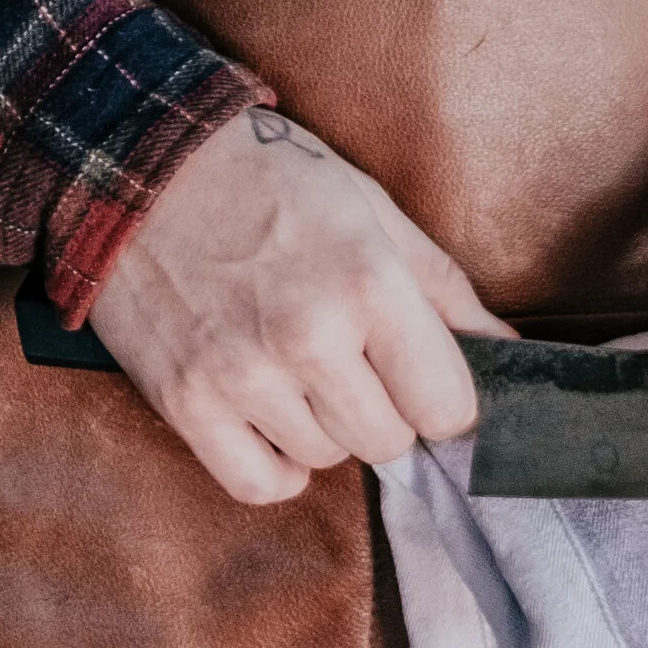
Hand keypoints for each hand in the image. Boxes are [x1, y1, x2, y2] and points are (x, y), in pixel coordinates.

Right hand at [87, 107, 510, 504]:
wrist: (140, 164)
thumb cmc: (268, 180)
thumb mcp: (372, 211)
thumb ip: (445, 289)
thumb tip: (508, 350)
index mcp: (368, 285)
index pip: (447, 407)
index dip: (444, 397)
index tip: (424, 377)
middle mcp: (308, 339)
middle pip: (389, 443)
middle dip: (386, 411)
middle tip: (356, 364)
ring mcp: (242, 377)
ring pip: (327, 459)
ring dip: (326, 427)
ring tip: (301, 370)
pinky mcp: (185, 403)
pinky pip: (259, 483)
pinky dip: (278, 465)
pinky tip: (276, 421)